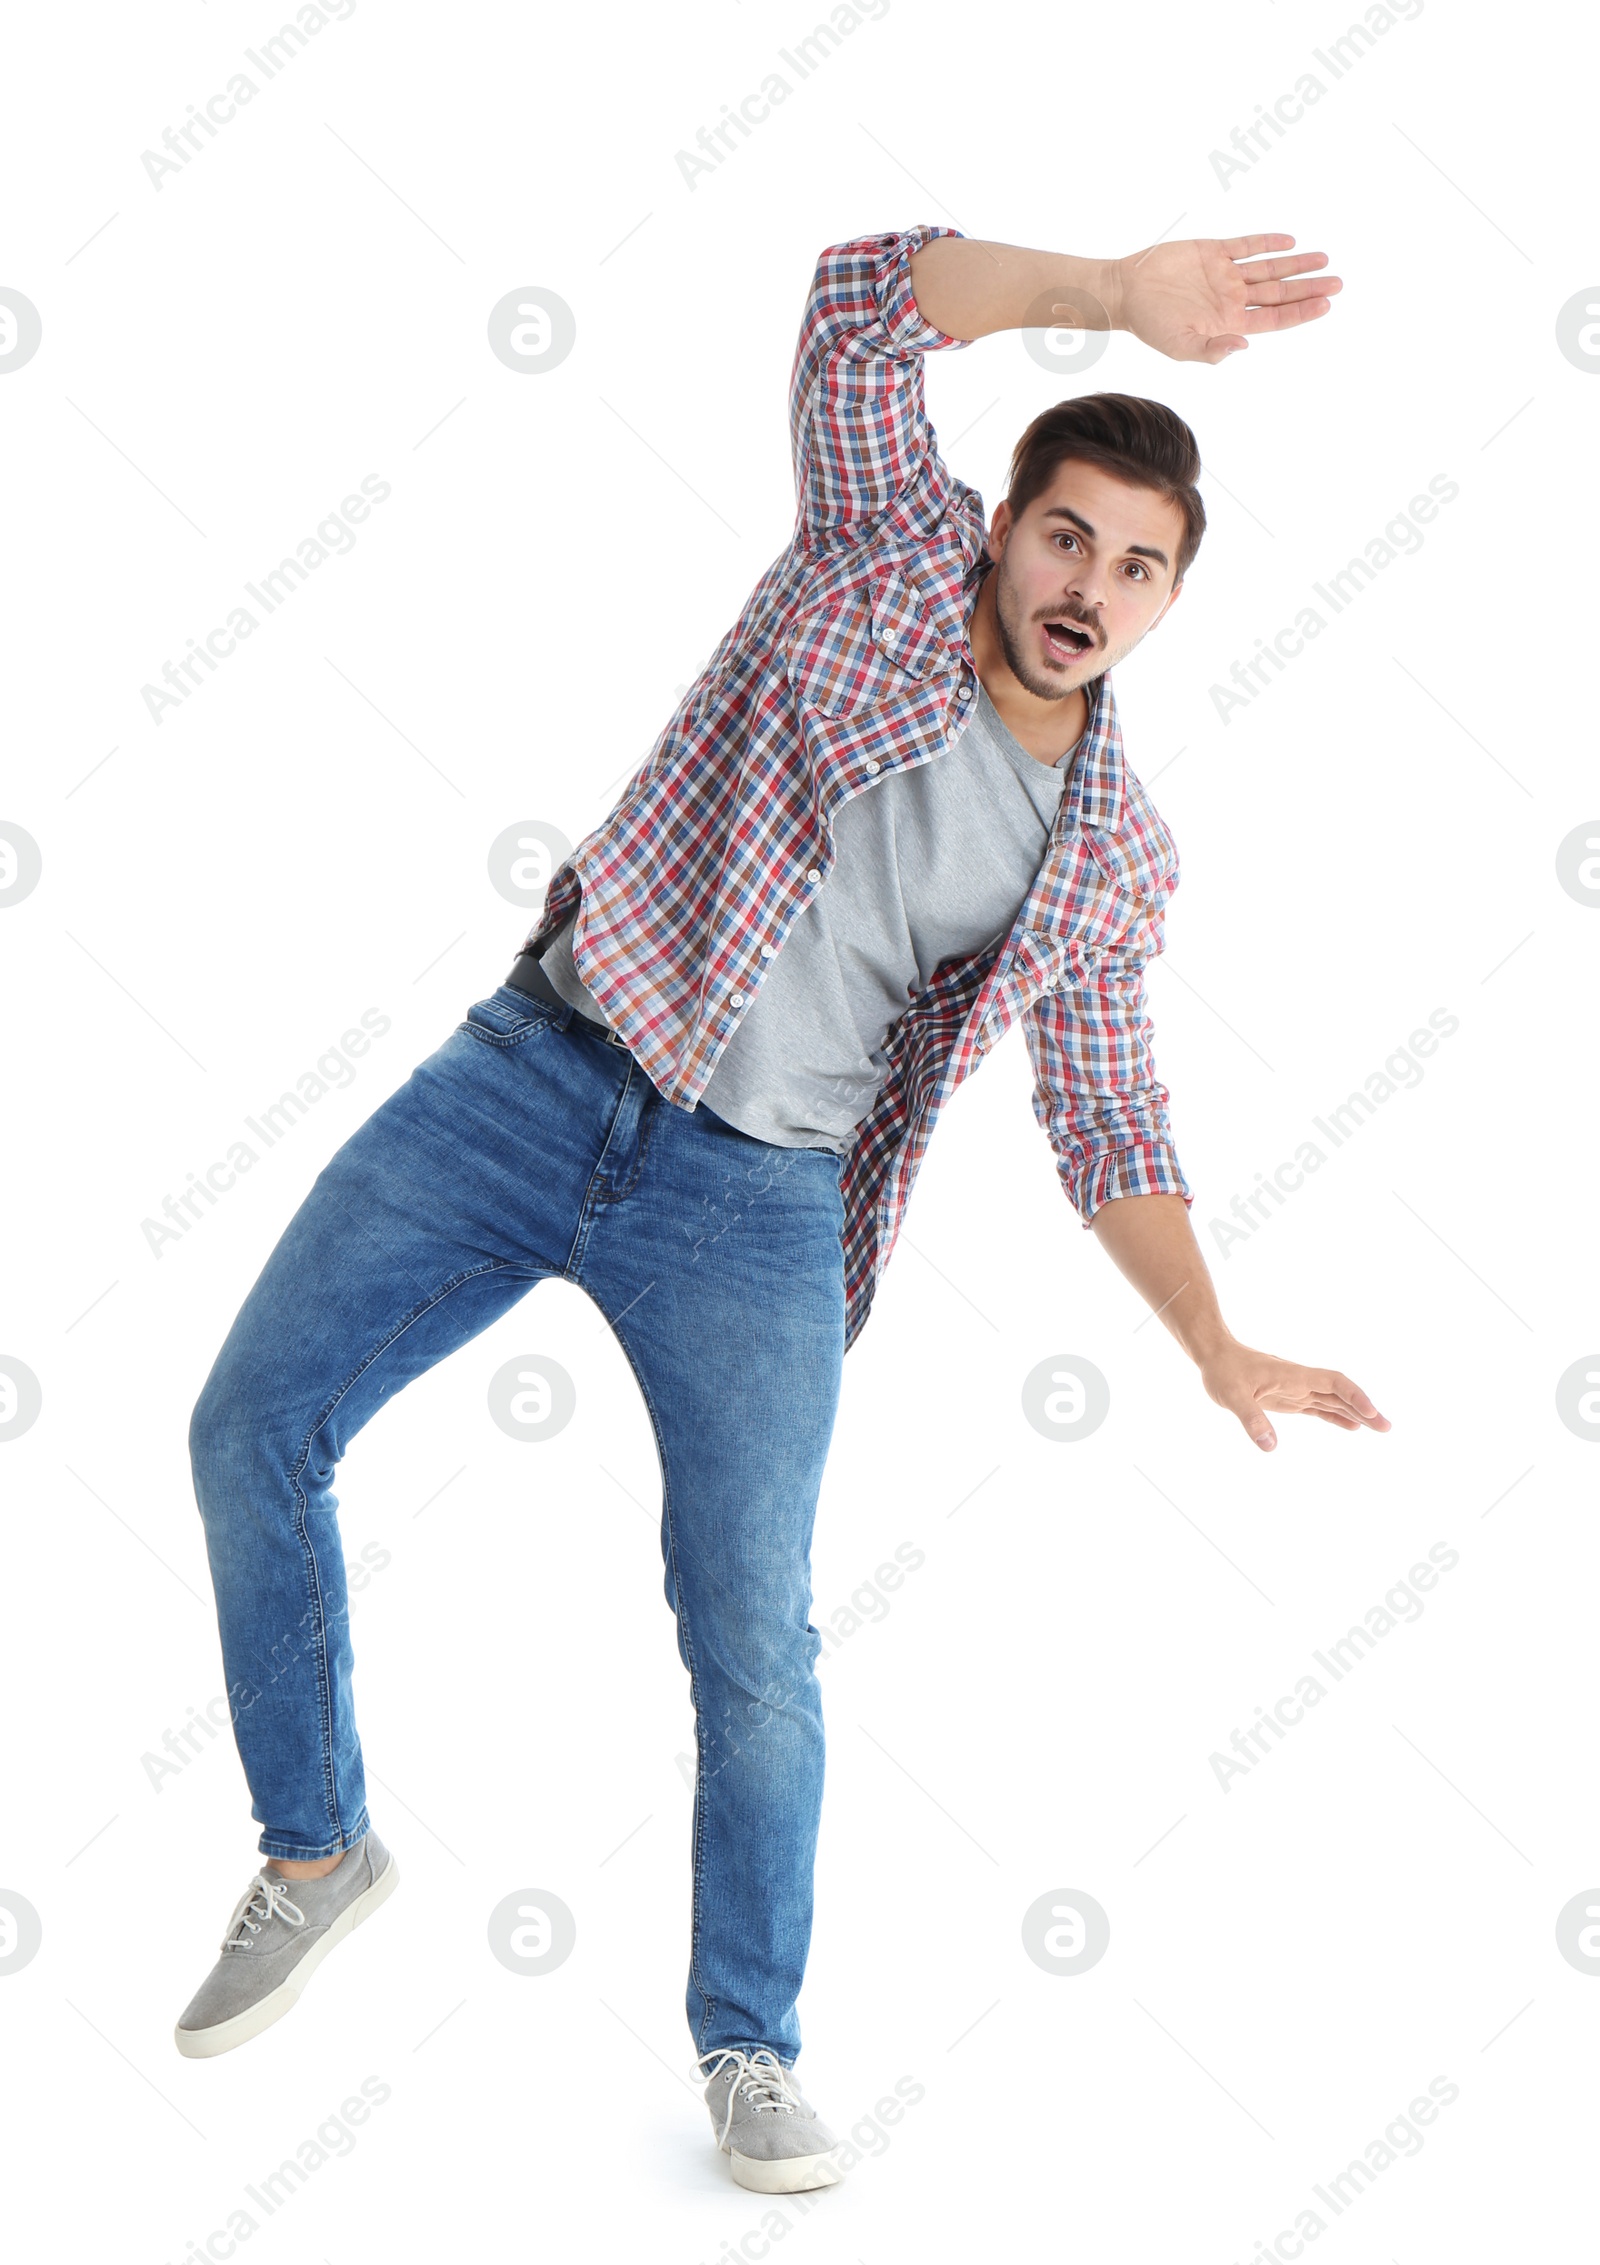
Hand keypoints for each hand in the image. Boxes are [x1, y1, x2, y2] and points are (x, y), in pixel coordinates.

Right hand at [1108, 233, 1340, 365]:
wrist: (1126, 293)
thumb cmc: (1150, 326)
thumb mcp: (1179, 347)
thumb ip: (1211, 351)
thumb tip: (1243, 347)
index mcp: (1229, 323)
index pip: (1274, 318)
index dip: (1301, 312)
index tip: (1326, 305)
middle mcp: (1232, 299)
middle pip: (1280, 293)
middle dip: (1309, 288)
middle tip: (1339, 283)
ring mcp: (1224, 275)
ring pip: (1269, 268)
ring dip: (1297, 264)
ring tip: (1324, 260)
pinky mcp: (1212, 252)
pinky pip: (1246, 245)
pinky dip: (1266, 243)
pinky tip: (1289, 242)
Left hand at [1198, 1342, 1389, 1451]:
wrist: (1214, 1355)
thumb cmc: (1222, 1371)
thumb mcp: (1231, 1396)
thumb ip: (1251, 1419)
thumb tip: (1270, 1447)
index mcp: (1293, 1376)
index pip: (1333, 1382)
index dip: (1354, 1395)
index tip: (1370, 1411)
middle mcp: (1301, 1381)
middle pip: (1341, 1393)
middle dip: (1365, 1408)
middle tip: (1387, 1428)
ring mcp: (1297, 1389)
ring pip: (1334, 1400)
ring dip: (1356, 1412)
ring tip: (1379, 1429)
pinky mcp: (1289, 1398)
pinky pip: (1320, 1407)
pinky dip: (1337, 1416)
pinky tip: (1352, 1427)